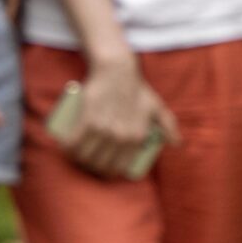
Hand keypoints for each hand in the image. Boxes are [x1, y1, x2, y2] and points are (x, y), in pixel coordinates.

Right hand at [66, 57, 179, 178]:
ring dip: (77, 159)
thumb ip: (169, 126)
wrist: (117, 70)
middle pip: (101, 165)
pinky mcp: (88, 120)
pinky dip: (67, 148)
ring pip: (86, 156)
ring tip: (74, 155)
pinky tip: (65, 147)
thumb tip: (176, 144)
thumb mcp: (157, 107)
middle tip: (85, 162)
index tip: (100, 169)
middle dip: (91, 167)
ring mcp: (104, 130)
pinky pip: (74, 143)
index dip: (108, 172)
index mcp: (138, 138)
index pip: (120, 167)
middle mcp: (122, 137)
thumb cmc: (136, 88)